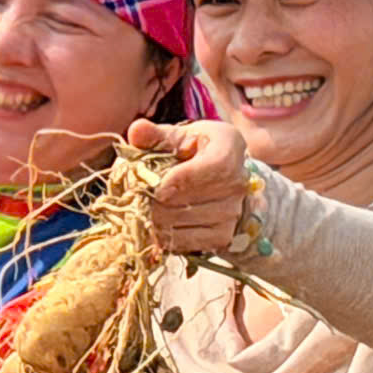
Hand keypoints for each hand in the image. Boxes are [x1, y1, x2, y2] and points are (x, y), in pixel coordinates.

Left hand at [128, 118, 253, 256]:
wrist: (218, 179)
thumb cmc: (192, 150)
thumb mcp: (176, 137)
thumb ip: (154, 135)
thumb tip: (137, 129)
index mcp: (229, 147)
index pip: (213, 168)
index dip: (181, 180)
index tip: (155, 187)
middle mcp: (238, 182)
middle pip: (190, 200)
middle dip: (154, 201)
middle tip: (134, 198)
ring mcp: (233, 212)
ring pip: (183, 223)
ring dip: (154, 220)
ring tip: (142, 209)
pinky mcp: (222, 236)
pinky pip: (186, 243)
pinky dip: (164, 237)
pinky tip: (154, 225)